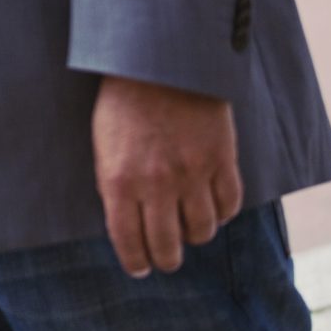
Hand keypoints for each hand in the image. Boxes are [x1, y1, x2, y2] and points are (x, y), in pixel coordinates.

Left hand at [92, 75, 242, 276]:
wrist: (158, 62)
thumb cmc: (122, 102)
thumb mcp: (102, 143)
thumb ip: (113, 183)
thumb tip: (124, 221)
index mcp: (118, 179)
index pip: (127, 240)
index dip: (135, 261)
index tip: (140, 268)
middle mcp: (155, 183)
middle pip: (167, 245)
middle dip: (166, 259)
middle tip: (166, 259)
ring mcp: (192, 174)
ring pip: (202, 231)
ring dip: (195, 236)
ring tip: (188, 231)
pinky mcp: (221, 161)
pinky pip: (228, 206)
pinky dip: (221, 214)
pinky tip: (211, 208)